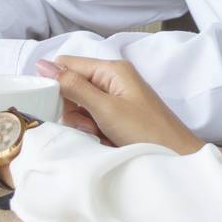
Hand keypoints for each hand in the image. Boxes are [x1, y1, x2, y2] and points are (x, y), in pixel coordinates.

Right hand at [37, 56, 203, 155]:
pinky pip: (92, 118)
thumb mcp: (105, 108)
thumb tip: (44, 64)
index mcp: (111, 69)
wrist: (177, 156)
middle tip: (89, 124)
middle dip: (73, 109)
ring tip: (100, 134)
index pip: (68, 64)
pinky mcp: (117, 115)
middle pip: (72, 86)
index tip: (51, 104)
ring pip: (80, 106)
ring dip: (83, 123)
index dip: (56, 82)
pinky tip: (104, 139)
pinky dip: (93, 130)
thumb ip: (74, 86)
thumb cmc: (146, 131)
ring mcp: (116, 98)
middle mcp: (113, 79)